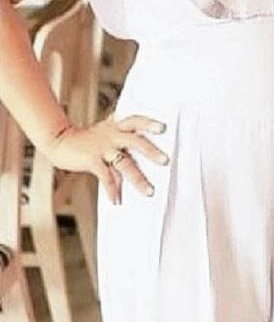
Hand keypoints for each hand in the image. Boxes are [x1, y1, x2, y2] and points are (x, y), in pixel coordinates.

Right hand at [43, 112, 169, 205]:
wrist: (60, 141)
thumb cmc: (87, 138)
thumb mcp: (105, 129)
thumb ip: (120, 130)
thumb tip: (138, 135)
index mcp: (117, 127)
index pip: (136, 120)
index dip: (149, 123)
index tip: (163, 128)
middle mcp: (112, 135)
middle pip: (135, 141)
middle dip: (151, 151)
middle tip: (165, 160)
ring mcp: (102, 148)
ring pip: (124, 163)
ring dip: (138, 178)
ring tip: (149, 191)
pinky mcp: (92, 160)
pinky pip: (105, 176)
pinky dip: (112, 189)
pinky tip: (116, 200)